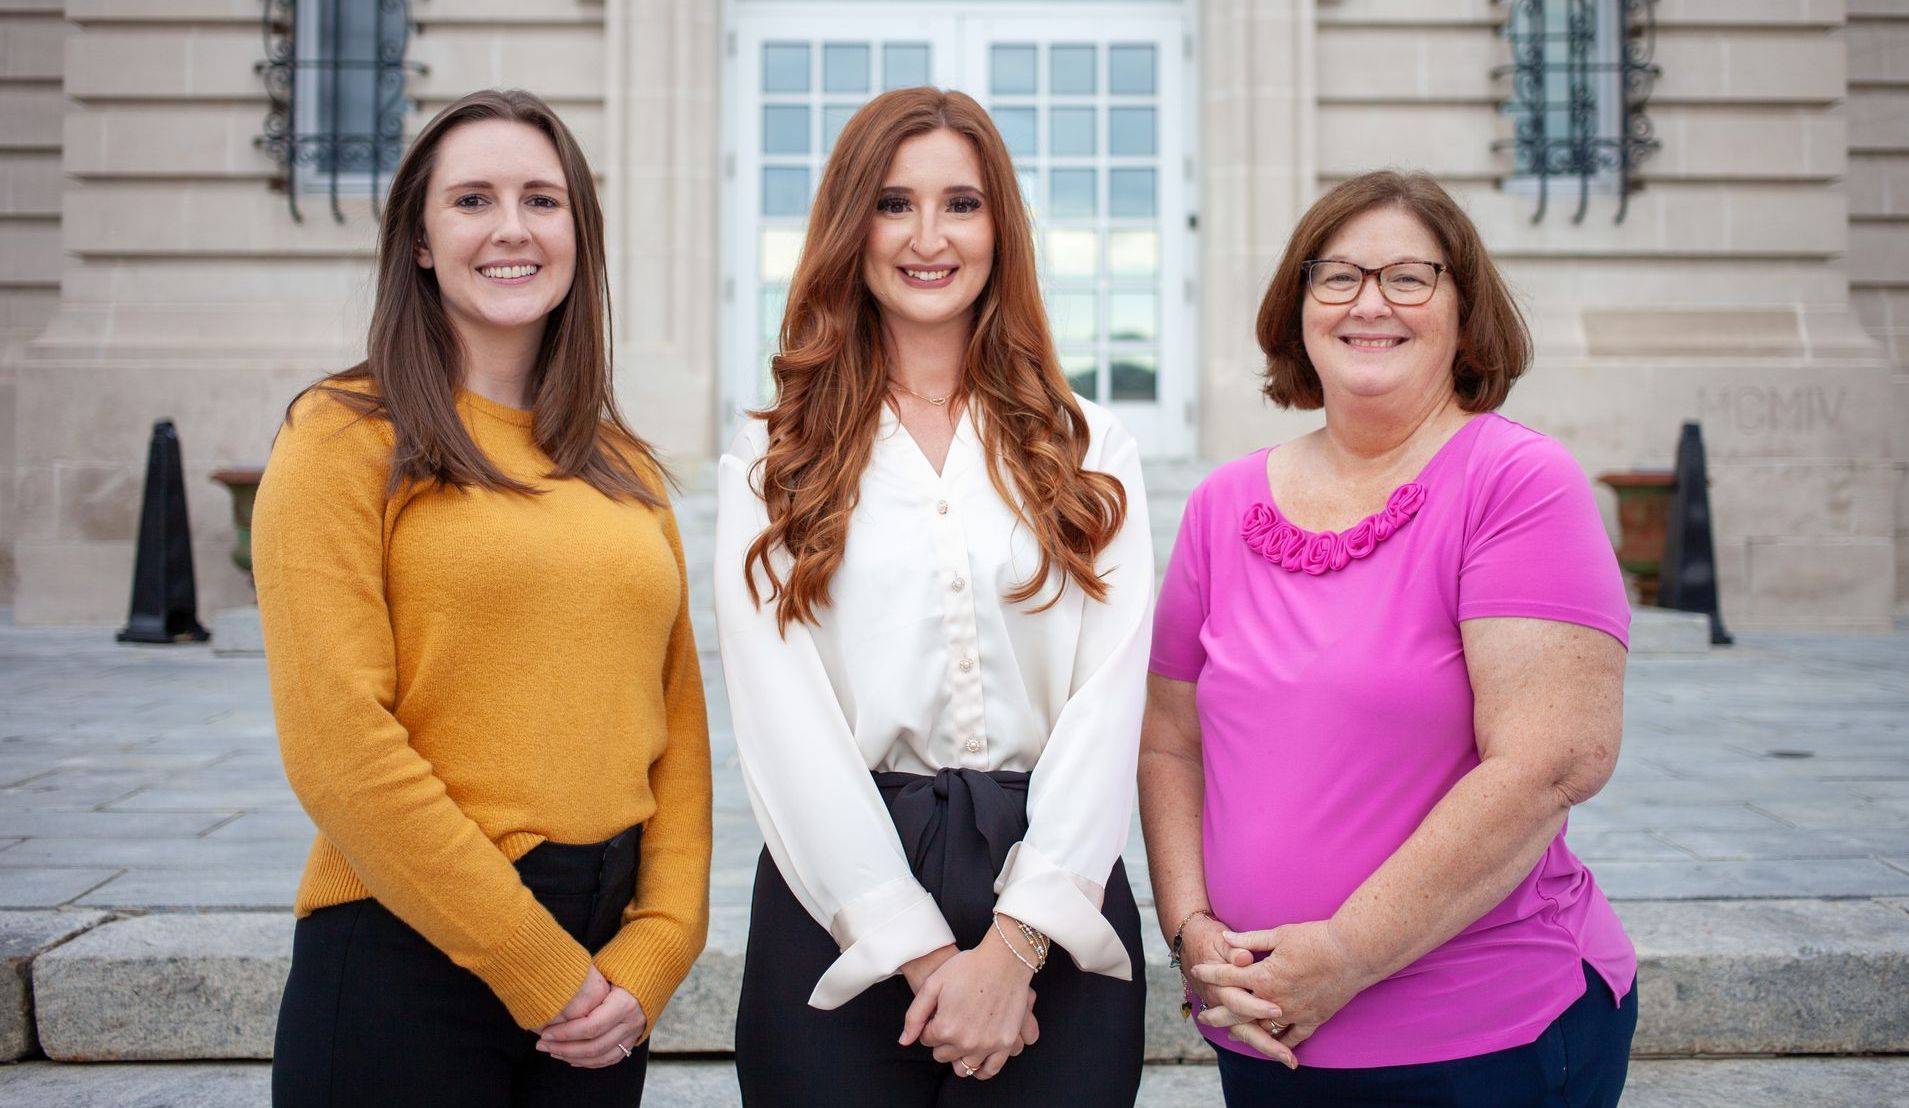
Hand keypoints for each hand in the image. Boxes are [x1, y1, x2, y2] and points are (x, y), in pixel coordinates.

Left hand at [536, 965, 647, 1067]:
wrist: (654, 966)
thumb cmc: (622, 963)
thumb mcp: (604, 969)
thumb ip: (584, 986)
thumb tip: (552, 994)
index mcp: (625, 1003)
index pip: (591, 1027)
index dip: (565, 1033)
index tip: (545, 1032)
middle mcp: (632, 1022)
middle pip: (594, 1046)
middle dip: (564, 1048)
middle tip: (542, 1044)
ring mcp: (634, 1033)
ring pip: (601, 1057)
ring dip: (573, 1057)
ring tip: (552, 1051)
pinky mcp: (633, 1039)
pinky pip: (611, 1058)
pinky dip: (590, 1062)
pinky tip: (572, 1059)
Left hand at [899, 935, 1037, 1079]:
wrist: (1004, 959)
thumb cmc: (967, 967)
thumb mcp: (933, 985)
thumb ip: (915, 1016)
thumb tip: (904, 1042)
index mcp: (943, 1028)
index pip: (927, 1040)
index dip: (930, 1025)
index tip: (939, 1013)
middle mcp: (964, 1042)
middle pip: (943, 1055)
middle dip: (943, 1041)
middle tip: (951, 1022)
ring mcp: (986, 1045)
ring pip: (964, 1067)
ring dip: (959, 1056)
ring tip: (963, 1038)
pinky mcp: (1005, 1044)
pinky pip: (990, 1070)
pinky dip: (981, 1069)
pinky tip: (977, 1059)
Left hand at [1188, 920, 1372, 1059]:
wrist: (1353, 953)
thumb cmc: (1316, 939)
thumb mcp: (1280, 934)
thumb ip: (1250, 940)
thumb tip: (1226, 937)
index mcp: (1264, 976)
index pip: (1228, 976)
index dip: (1210, 973)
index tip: (1196, 971)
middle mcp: (1274, 999)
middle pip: (1237, 1010)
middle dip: (1218, 1013)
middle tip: (1203, 1017)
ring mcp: (1293, 1013)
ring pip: (1261, 1029)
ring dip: (1245, 1031)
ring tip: (1232, 1034)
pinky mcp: (1312, 1020)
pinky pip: (1291, 1037)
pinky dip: (1279, 1042)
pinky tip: (1271, 1044)